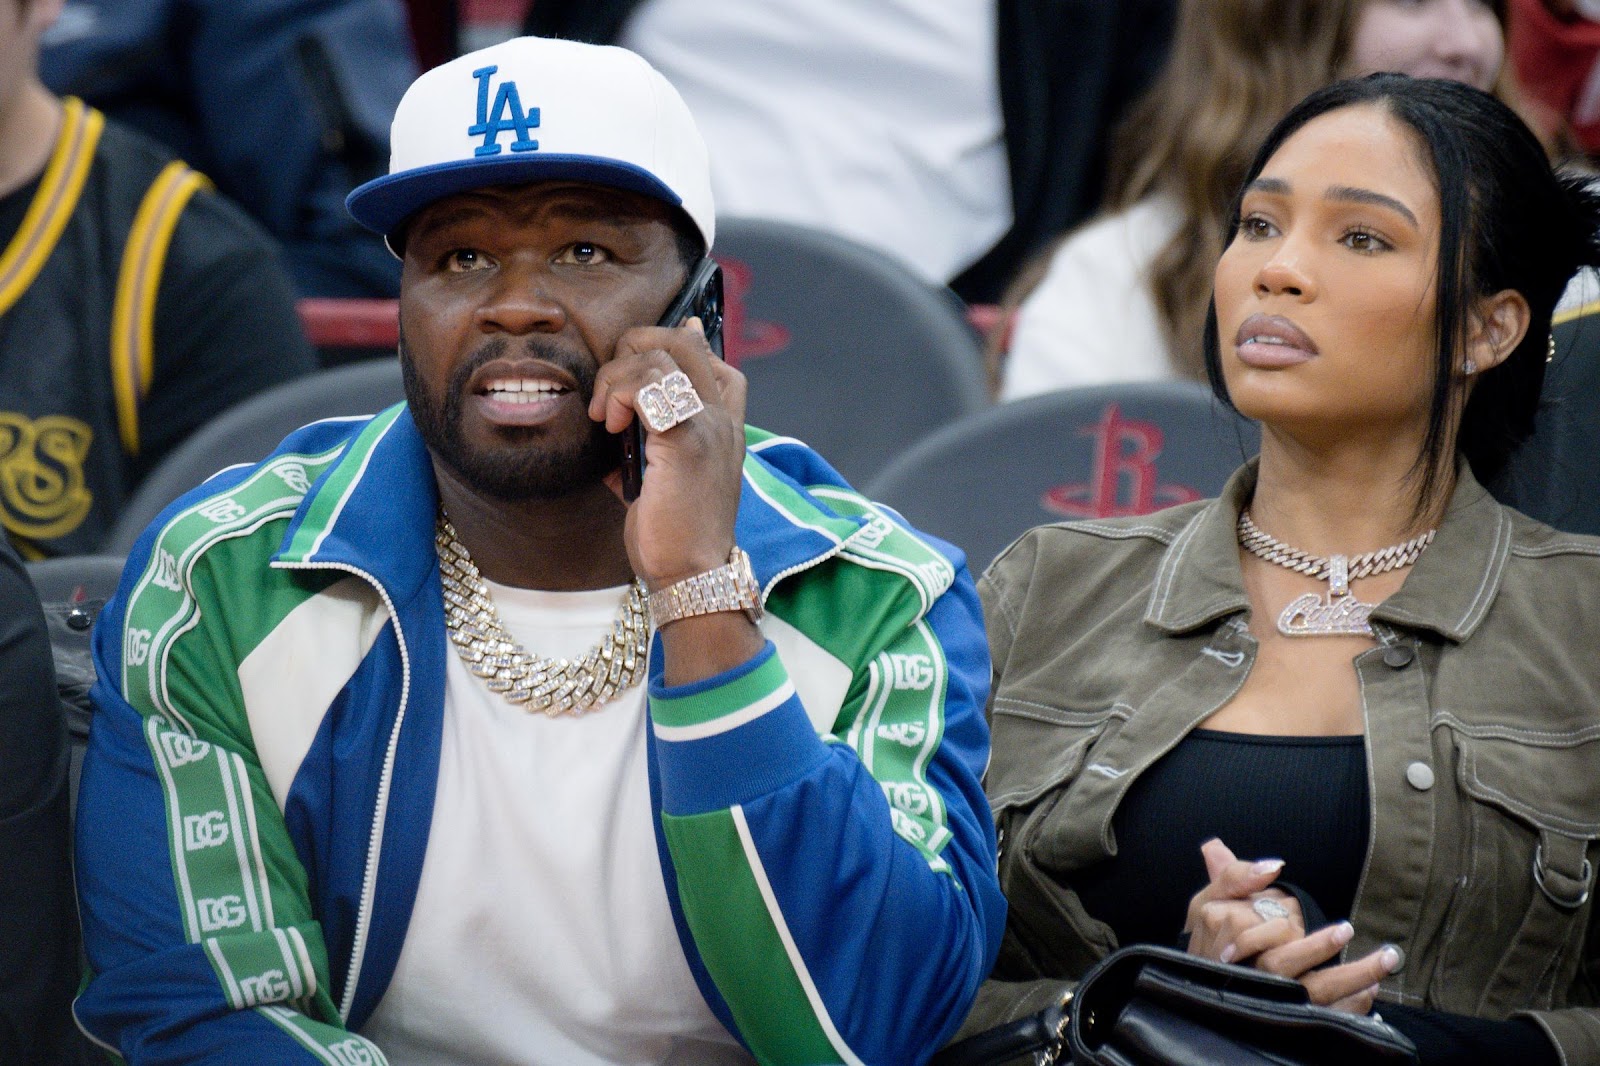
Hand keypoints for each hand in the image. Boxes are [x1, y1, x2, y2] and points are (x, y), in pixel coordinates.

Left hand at [590, 317, 748, 587]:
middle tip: (612, 385)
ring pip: (661, 358)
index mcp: (723, 428)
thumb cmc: (674, 534)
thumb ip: (648, 443)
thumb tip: (616, 420)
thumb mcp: (662, 478)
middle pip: (685, 342)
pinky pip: (649, 386)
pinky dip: (620, 395)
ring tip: (605, 416)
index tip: (640, 361)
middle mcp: (723, 419)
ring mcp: (709, 425)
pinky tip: (610, 425)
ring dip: (618, 378)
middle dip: (636, 347)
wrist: (691, 574)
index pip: (715, 361)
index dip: (677, 348)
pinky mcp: (686, 439)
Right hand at [1184, 840, 1399, 1013]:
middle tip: (1347, 929)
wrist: (1202, 982)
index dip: (1278, 920)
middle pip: (1281, 965)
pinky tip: (1372, 990)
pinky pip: (1327, 1016)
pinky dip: (1352, 1005)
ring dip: (1349, 977)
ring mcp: (1273, 999)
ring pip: (1311, 992)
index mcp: (1226, 941)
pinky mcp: (1294, 1017)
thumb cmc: (1209, 934)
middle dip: (1316, 948)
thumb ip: (1235, 875)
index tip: (1295, 903)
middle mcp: (1249, 974)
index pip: (1250, 930)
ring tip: (1385, 958)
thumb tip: (1272, 864)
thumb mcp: (1210, 899)